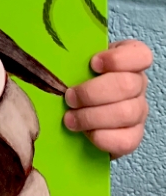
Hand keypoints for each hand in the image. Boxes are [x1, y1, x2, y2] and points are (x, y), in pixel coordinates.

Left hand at [63, 39, 151, 157]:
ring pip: (125, 113)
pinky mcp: (133, 136)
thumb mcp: (79, 61)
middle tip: (69, 97)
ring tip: (70, 118)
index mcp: (129, 59)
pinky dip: (101, 137)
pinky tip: (85, 133)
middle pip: (127, 86)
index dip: (118, 59)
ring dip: (91, 117)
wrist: (81, 109)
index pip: (140, 55)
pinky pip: (125, 140)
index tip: (93, 64)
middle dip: (92, 93)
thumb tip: (56, 57)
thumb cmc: (79, 78)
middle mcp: (138, 84)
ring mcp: (139, 111)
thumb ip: (75, 56)